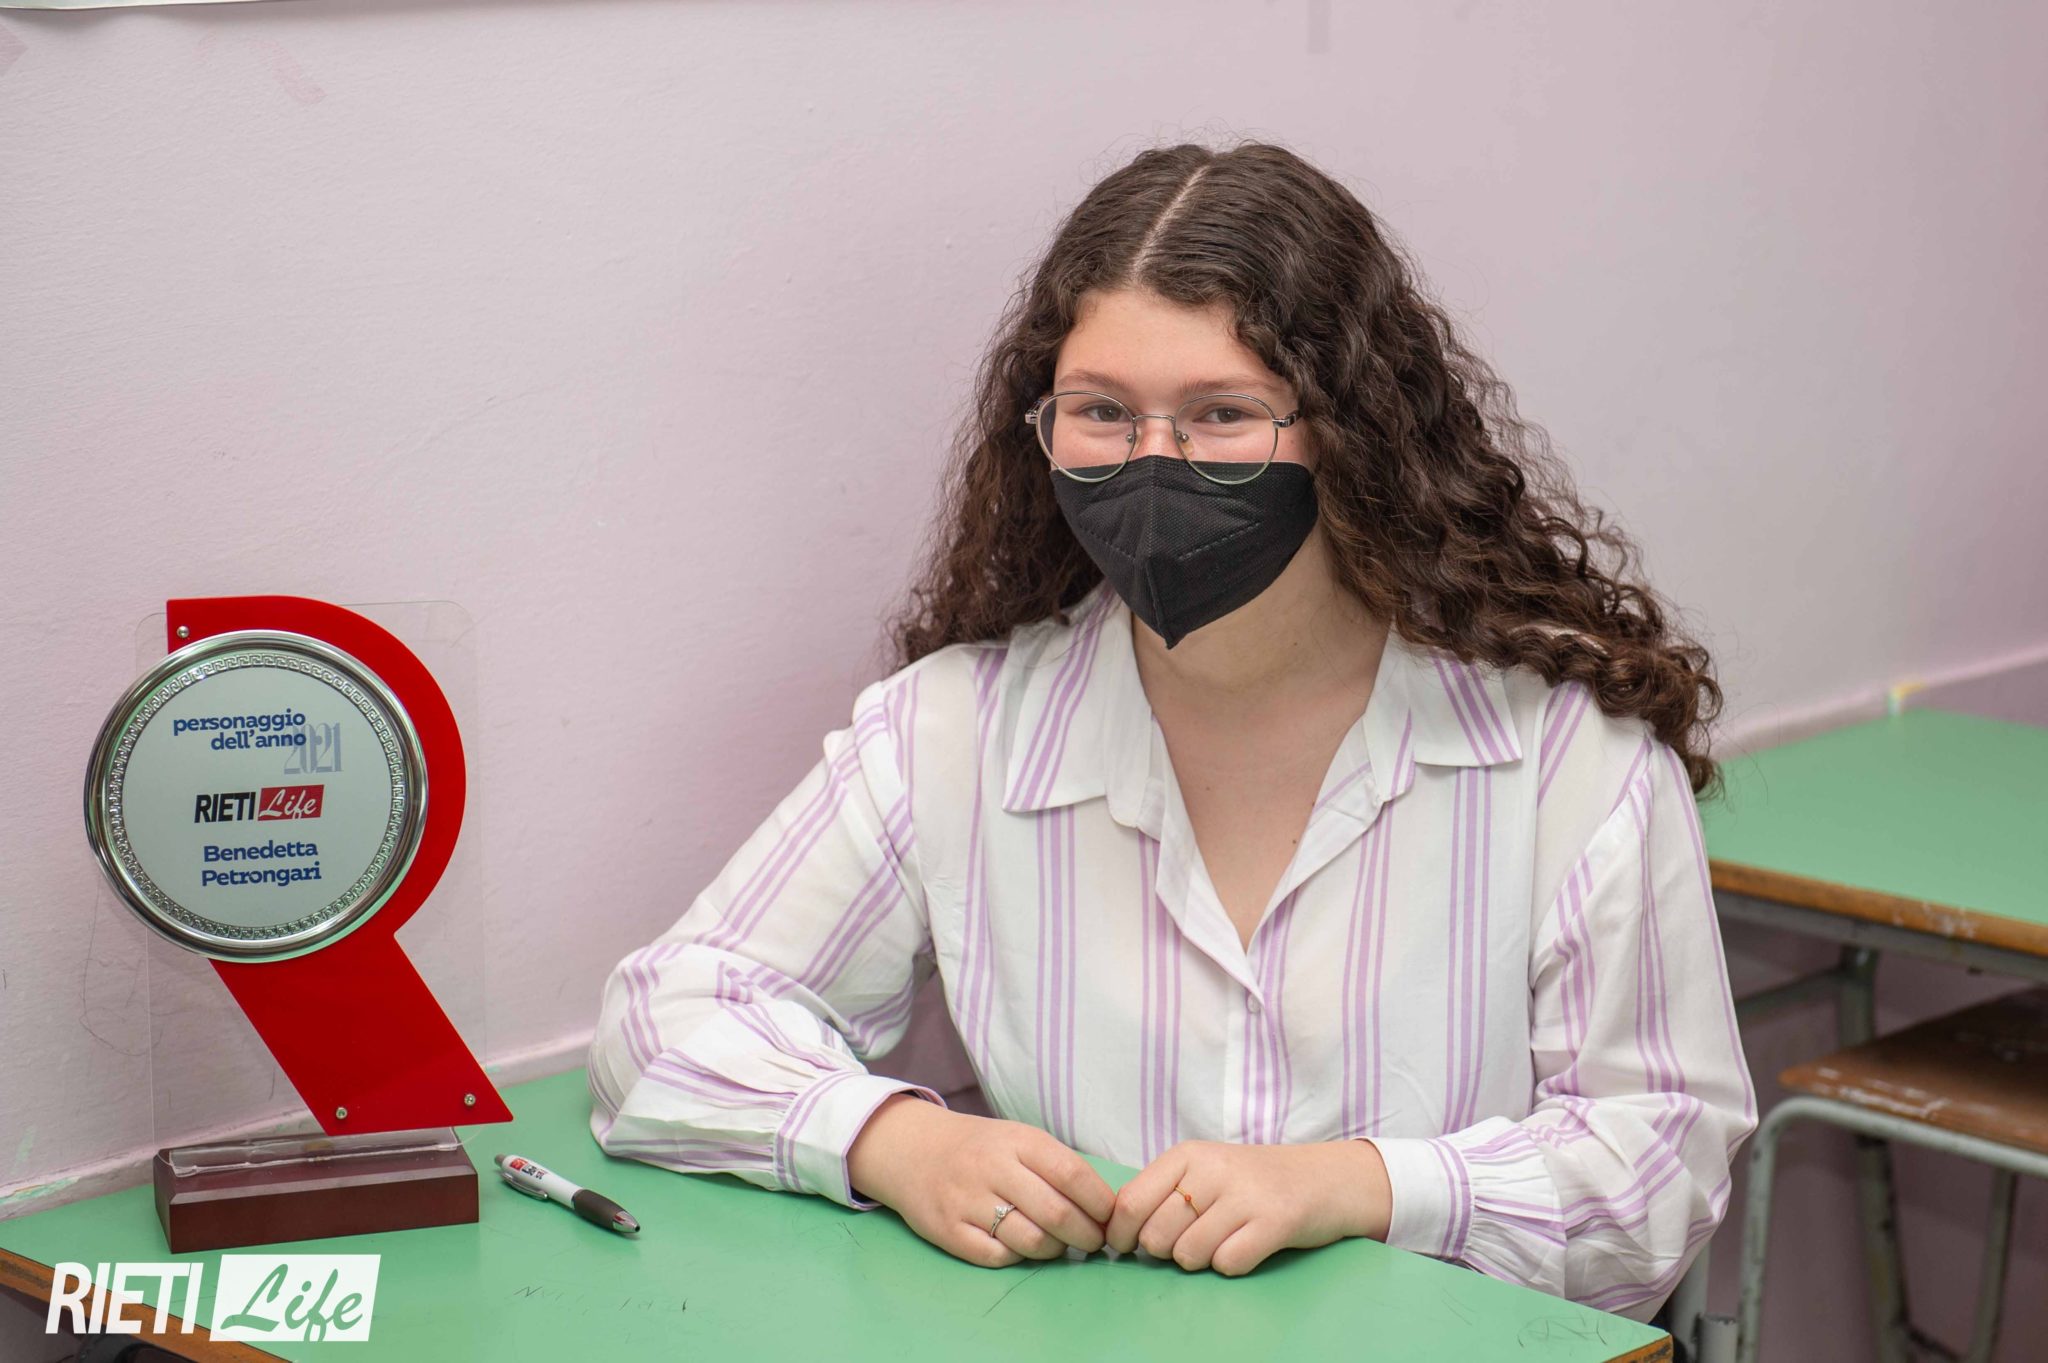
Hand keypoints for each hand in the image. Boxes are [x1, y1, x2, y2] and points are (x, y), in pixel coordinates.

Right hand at [847, 1093, 1117, 1267]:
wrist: (912, 1150)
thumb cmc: (980, 1148)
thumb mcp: (1018, 1139)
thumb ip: (1056, 1166)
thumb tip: (1105, 1207)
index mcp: (1017, 1140)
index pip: (1071, 1173)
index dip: (1099, 1202)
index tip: (1110, 1217)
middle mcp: (992, 1168)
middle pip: (1055, 1212)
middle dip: (1086, 1235)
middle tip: (1093, 1242)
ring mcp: (967, 1200)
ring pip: (1030, 1240)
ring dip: (1055, 1250)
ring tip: (1059, 1245)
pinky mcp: (948, 1230)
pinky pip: (997, 1256)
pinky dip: (1018, 1257)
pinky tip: (1022, 1248)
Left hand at [1103, 1138, 1392, 1275]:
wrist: (1325, 1178)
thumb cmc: (1252, 1180)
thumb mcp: (1202, 1171)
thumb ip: (1160, 1193)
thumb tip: (1114, 1231)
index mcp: (1187, 1155)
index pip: (1129, 1203)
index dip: (1121, 1235)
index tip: (1128, 1246)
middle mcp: (1212, 1170)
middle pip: (1156, 1237)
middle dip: (1167, 1251)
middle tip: (1192, 1239)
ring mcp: (1245, 1195)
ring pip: (1189, 1256)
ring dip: (1201, 1260)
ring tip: (1223, 1239)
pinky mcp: (1275, 1221)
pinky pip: (1227, 1264)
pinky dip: (1232, 1265)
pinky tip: (1247, 1245)